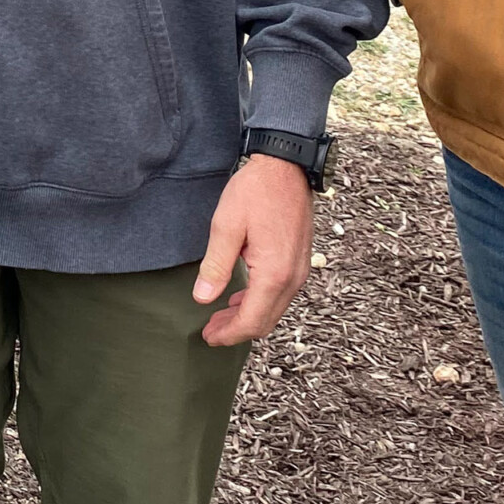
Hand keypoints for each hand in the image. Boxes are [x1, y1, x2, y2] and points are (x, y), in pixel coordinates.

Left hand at [193, 153, 314, 347]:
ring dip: (249, 317)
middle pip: (266, 321)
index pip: (252, 321)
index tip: (209, 337)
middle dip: (237, 330)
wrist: (287, 166)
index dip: (229, 334)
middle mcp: (293, 278)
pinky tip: (241, 296)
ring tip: (221, 315)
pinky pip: (281, 293)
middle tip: (211, 330)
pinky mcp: (300, 261)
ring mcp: (300, 270)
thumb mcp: (226, 226)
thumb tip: (203, 299)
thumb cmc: (256, 191)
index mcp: (274, 273)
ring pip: (275, 309)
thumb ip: (216, 266)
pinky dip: (261, 302)